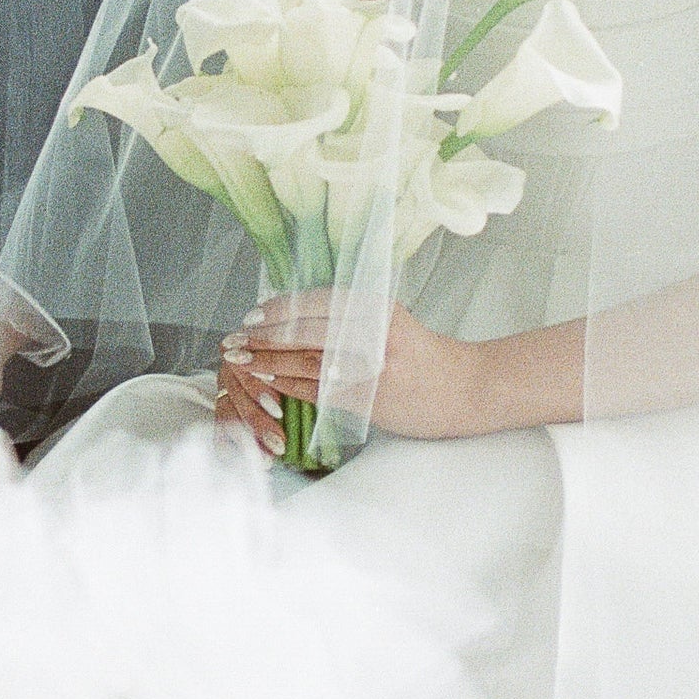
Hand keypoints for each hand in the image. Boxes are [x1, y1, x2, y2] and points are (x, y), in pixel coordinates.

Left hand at [217, 293, 477, 458]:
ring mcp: (372, 366)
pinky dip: (289, 386)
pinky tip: (268, 384)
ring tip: (242, 361)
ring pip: (307, 361)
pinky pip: (318, 390)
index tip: (253, 313)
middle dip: (264, 335)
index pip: (317, 302)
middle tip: (234, 339)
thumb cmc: (423, 356)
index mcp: (377, 306)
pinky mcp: (370, 397)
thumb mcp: (390, 322)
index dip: (280, 308)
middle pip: (306, 330)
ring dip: (268, 361)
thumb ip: (351, 317)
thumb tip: (293, 316)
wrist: (464, 389)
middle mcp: (373, 331)